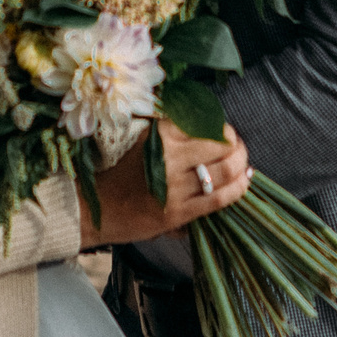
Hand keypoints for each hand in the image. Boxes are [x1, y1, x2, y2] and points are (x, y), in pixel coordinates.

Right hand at [78, 120, 250, 250]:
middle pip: (220, 145)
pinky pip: (219, 198)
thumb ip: (170, 132)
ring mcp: (174, 187)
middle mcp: (168, 158)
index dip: (221, 127)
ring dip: (241, 165)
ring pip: (225, 171)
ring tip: (243, 164)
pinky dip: (238, 189)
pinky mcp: (178, 213)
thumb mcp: (141, 140)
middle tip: (238, 147)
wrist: (92, 208)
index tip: (224, 131)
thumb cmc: (117, 172)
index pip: (204, 123)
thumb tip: (206, 124)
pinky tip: (243, 182)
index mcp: (159, 135)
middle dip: (236, 145)